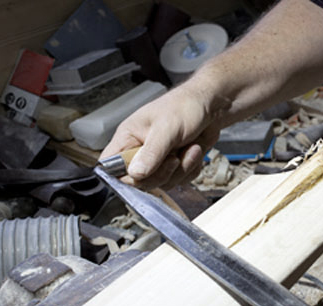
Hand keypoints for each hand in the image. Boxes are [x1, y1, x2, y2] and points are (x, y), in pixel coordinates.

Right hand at [100, 84, 222, 189]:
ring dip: (182, 169)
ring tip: (189, 148)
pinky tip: (194, 151)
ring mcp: (158, 160)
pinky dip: (191, 168)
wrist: (212, 106)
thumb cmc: (185, 106)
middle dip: (162, 173)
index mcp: (128, 137)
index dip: (123, 175)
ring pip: (162, 183)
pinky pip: (180, 180)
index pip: (110, 166)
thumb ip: (151, 152)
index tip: (142, 173)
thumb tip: (135, 173)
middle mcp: (140, 151)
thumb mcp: (167, 128)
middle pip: (139, 181)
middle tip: (174, 157)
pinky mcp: (175, 165)